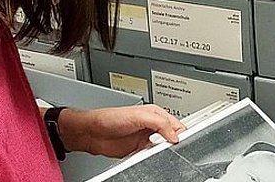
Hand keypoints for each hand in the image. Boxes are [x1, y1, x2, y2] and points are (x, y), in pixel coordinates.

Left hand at [58, 105, 185, 157]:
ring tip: (155, 151)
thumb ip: (160, 123)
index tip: (181, 140)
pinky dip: (152, 159)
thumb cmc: (111, 118)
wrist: (93, 133)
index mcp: (156, 114)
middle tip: (167, 147)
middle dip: (172, 143)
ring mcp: (146, 139)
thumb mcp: (139, 116)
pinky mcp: (139, 151)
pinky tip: (148, 156)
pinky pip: (151, 157)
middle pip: (171, 137)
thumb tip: (174, 135)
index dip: (181, 132)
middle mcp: (153, 126)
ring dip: (161, 152)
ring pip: (162, 148)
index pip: (176, 123)